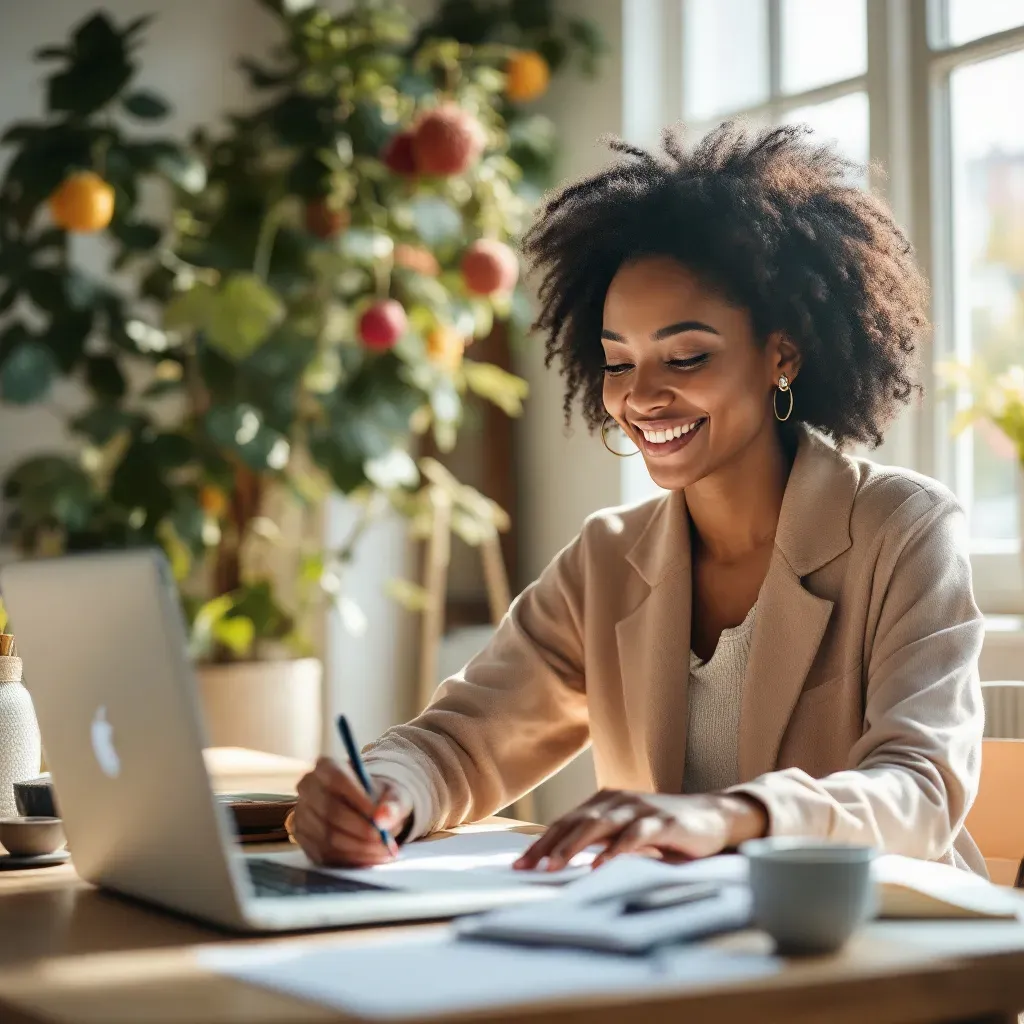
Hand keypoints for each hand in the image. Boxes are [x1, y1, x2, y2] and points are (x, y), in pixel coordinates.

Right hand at [291, 757, 412, 866]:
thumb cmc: (379, 797)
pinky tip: (371, 856)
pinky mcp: (304, 839)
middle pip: (331, 811)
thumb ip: (393, 804)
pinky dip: (351, 858)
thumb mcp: (393, 794)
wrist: (366, 810)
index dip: (359, 800)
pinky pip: (325, 854)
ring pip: (328, 836)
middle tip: (384, 839)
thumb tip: (384, 818)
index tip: (380, 818)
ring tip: (383, 850)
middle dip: (361, 829)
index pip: (337, 779)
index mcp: (326, 766)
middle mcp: (308, 788)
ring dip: (358, 847)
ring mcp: (302, 814)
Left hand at [513, 790, 767, 871]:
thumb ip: (602, 840)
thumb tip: (562, 861)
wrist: (715, 815)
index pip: (566, 822)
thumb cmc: (667, 829)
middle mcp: (618, 800)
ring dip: (573, 846)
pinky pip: (633, 836)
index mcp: (606, 801)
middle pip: (575, 822)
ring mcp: (640, 808)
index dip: (541, 842)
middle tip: (526, 867)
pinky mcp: (663, 821)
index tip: (520, 864)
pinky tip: (599, 866)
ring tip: (553, 866)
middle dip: (548, 845)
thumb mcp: (629, 833)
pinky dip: (614, 851)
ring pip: (598, 825)